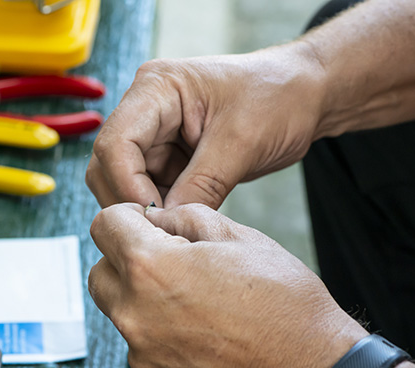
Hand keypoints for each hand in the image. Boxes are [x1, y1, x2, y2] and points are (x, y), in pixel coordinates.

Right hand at [86, 44, 324, 208]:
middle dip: (130, 201)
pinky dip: (162, 211)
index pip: (115, 143)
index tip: (154, 218)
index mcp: (156, 88)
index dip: (127, 186)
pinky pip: (150, 191)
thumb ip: (201, 185)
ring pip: (124, 183)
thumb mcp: (242, 142)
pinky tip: (182, 223)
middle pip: (109, 165)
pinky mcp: (168, 157)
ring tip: (176, 230)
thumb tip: (167, 225)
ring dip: (146, 210)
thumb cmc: (279, 96)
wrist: (306, 96)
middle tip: (161, 231)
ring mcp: (155, 135)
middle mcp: (146, 109)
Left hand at [88, 203, 366, 367]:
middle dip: (125, 259)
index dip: (127, 217)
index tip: (146, 223)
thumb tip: (156, 220)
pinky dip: (160, 334)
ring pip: (120, 312)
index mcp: (150, 268)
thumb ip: (183, 218)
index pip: (103, 226)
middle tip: (167, 259)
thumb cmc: (284, 306)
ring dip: (141, 298)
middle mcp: (135, 314)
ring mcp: (143, 354)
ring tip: (192, 298)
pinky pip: (143, 346)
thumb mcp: (238, 236)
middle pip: (101, 272)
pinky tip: (202, 331)